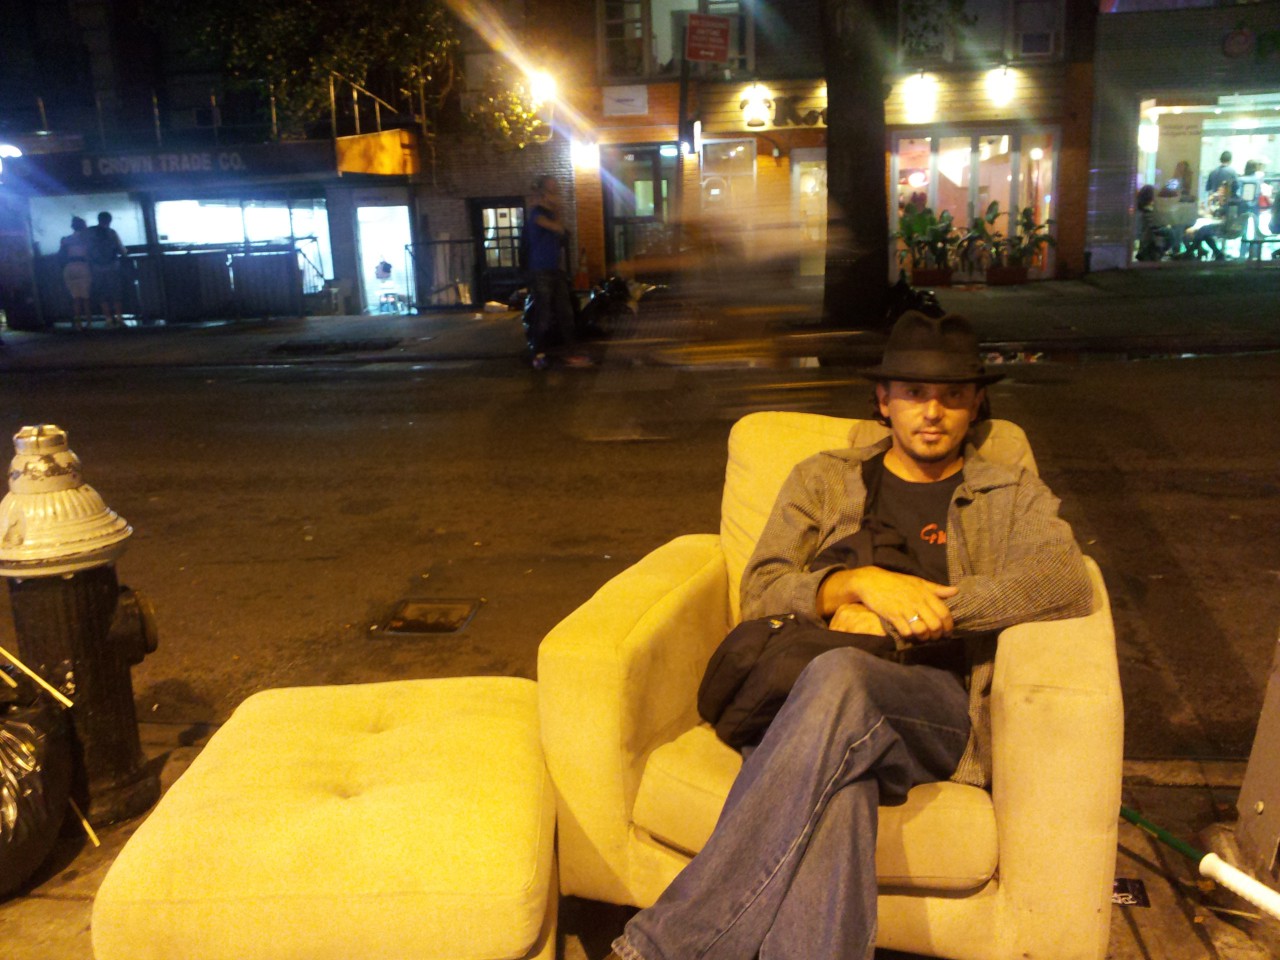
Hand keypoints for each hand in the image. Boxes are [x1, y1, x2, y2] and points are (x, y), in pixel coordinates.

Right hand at [820, 566, 955, 641]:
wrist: (871, 581)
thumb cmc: (896, 582)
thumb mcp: (918, 582)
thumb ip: (936, 589)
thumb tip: (956, 591)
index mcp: (926, 593)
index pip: (944, 613)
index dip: (948, 625)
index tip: (947, 631)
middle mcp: (917, 602)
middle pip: (935, 624)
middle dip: (938, 634)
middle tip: (935, 637)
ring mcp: (904, 609)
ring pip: (922, 630)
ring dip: (924, 637)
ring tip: (923, 637)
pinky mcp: (892, 615)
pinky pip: (906, 631)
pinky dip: (910, 636)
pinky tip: (909, 635)